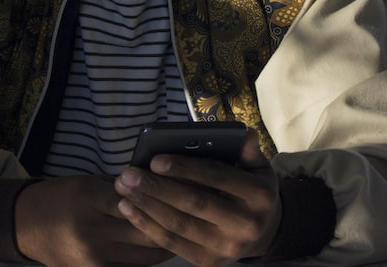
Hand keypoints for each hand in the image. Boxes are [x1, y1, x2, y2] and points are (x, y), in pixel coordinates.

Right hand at [14, 174, 173, 266]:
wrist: (26, 225)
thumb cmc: (63, 197)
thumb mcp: (90, 182)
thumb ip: (122, 187)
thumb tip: (160, 186)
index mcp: (89, 200)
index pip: (137, 200)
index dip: (163, 197)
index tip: (186, 190)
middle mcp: (92, 233)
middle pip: (146, 232)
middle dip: (173, 223)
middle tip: (196, 214)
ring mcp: (94, 260)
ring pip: (146, 256)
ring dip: (167, 244)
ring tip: (187, 231)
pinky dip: (149, 261)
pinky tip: (164, 248)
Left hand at [114, 128, 281, 266]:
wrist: (263, 232)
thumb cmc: (252, 190)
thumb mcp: (258, 167)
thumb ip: (247, 151)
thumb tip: (243, 133)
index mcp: (259, 196)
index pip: (217, 177)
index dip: (185, 168)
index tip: (155, 159)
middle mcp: (246, 225)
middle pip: (194, 203)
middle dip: (157, 188)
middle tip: (128, 174)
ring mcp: (226, 247)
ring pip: (179, 225)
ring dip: (146, 206)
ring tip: (123, 188)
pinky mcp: (208, 262)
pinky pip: (172, 243)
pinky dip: (147, 225)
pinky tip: (129, 209)